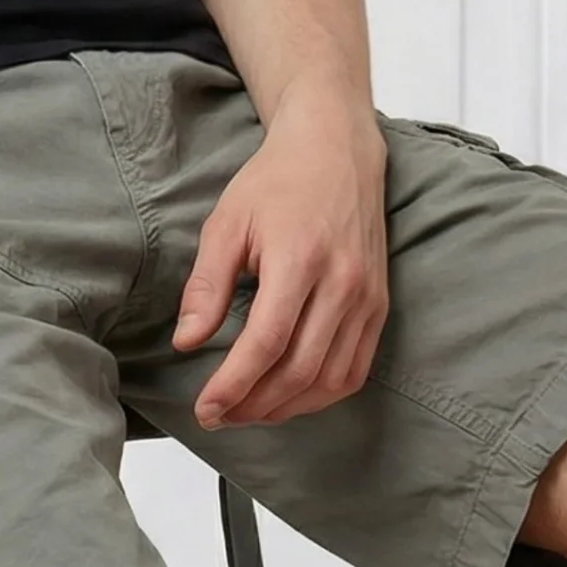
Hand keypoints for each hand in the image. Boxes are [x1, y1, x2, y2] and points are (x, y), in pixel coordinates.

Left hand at [172, 85, 387, 429]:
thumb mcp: (227, 223)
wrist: (335, 151)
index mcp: (300, 259)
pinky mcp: (379, 305)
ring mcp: (367, 297)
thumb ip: (208, 286)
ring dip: (286, 407)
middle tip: (219, 416)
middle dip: (254, 405)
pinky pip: (354, 369)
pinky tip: (290, 397)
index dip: (234, 384)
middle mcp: (342, 284)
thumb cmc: (277, 181)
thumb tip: (187, 341)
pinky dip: (321, 394)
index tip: (206, 408)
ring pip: (330, 379)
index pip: (266, 343)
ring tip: (248, 411)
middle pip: (299, 370)